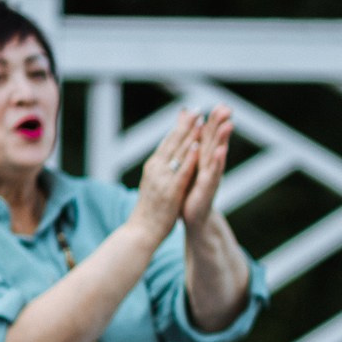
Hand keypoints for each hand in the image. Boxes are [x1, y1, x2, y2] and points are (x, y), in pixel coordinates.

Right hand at [130, 109, 201, 239]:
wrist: (141, 232)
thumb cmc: (150, 211)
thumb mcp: (155, 185)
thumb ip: (161, 171)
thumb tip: (166, 159)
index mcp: (153, 167)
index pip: (167, 142)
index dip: (179, 127)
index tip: (190, 113)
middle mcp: (156, 169)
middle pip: (172, 142)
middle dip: (185, 125)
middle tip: (198, 109)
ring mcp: (162, 179)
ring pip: (177, 152)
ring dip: (189, 135)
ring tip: (201, 120)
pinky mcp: (170, 190)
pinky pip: (181, 171)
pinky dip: (188, 157)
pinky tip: (197, 146)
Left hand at [179, 104, 232, 232]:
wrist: (193, 217)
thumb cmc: (191, 190)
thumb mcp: (191, 164)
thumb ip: (192, 144)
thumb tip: (188, 124)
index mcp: (203, 158)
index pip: (210, 135)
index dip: (216, 120)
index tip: (223, 104)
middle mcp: (210, 165)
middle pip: (216, 141)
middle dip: (222, 124)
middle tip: (228, 108)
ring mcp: (211, 176)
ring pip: (217, 154)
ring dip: (223, 139)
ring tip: (229, 125)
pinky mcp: (207, 187)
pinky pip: (213, 172)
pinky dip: (217, 161)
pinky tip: (221, 151)